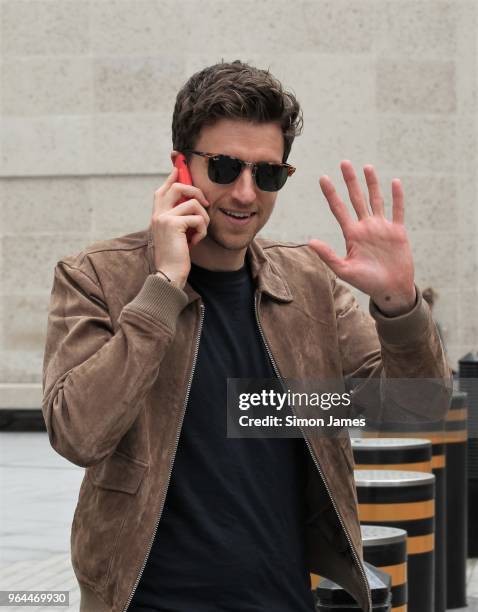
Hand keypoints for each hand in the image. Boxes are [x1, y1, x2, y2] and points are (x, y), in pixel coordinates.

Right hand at [150, 166, 209, 288]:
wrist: (169, 274)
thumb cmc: (176, 256)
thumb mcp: (177, 233)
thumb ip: (180, 217)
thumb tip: (194, 202)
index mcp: (157, 213)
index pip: (165, 187)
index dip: (174, 174)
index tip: (180, 164)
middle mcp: (158, 212)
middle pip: (178, 185)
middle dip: (197, 192)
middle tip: (205, 204)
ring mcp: (163, 217)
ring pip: (194, 203)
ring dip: (204, 219)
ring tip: (199, 232)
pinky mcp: (173, 224)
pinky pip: (198, 218)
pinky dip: (202, 231)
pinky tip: (195, 241)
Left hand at [308, 160, 415, 315]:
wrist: (390, 290)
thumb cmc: (366, 282)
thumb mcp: (344, 270)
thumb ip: (328, 255)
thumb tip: (309, 241)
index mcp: (352, 234)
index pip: (339, 209)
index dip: (331, 194)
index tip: (323, 178)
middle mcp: (365, 227)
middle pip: (356, 198)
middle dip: (350, 181)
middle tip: (344, 162)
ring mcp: (382, 228)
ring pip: (376, 200)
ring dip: (372, 184)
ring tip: (366, 167)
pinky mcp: (397, 231)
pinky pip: (397, 210)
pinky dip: (397, 197)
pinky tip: (394, 182)